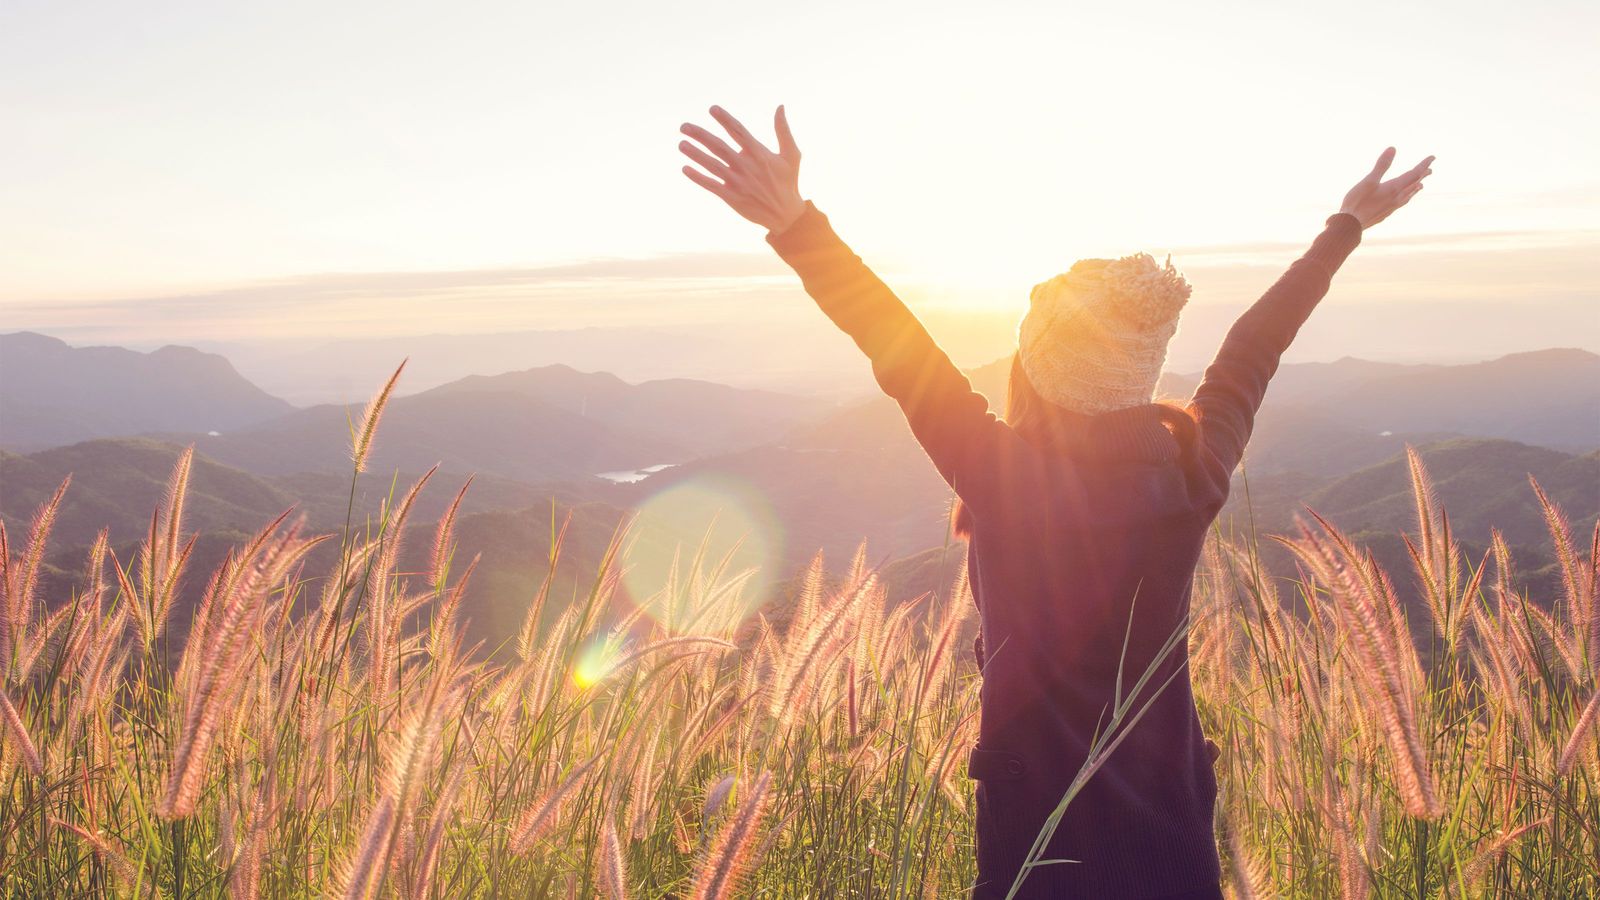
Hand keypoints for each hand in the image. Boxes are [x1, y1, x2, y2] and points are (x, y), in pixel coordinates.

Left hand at [680, 105, 806, 233]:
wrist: (786, 215)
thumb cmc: (788, 181)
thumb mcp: (791, 155)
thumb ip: (783, 130)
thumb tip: (780, 106)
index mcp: (759, 154)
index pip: (738, 132)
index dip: (725, 119)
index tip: (712, 109)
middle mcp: (747, 166)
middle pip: (719, 146)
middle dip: (700, 135)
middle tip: (684, 126)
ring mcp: (738, 182)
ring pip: (712, 165)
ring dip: (695, 154)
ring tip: (681, 144)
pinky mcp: (732, 197)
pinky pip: (711, 185)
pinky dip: (698, 177)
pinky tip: (685, 168)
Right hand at [1340, 148, 1434, 228]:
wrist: (1350, 225)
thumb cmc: (1357, 202)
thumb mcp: (1368, 180)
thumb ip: (1381, 165)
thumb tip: (1393, 148)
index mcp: (1394, 188)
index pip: (1414, 174)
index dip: (1423, 165)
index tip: (1433, 157)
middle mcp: (1396, 198)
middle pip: (1413, 185)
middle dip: (1422, 176)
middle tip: (1430, 170)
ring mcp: (1391, 207)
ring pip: (1408, 196)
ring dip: (1415, 188)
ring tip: (1420, 185)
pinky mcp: (1385, 214)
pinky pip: (1401, 203)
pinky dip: (1406, 198)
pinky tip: (1401, 200)